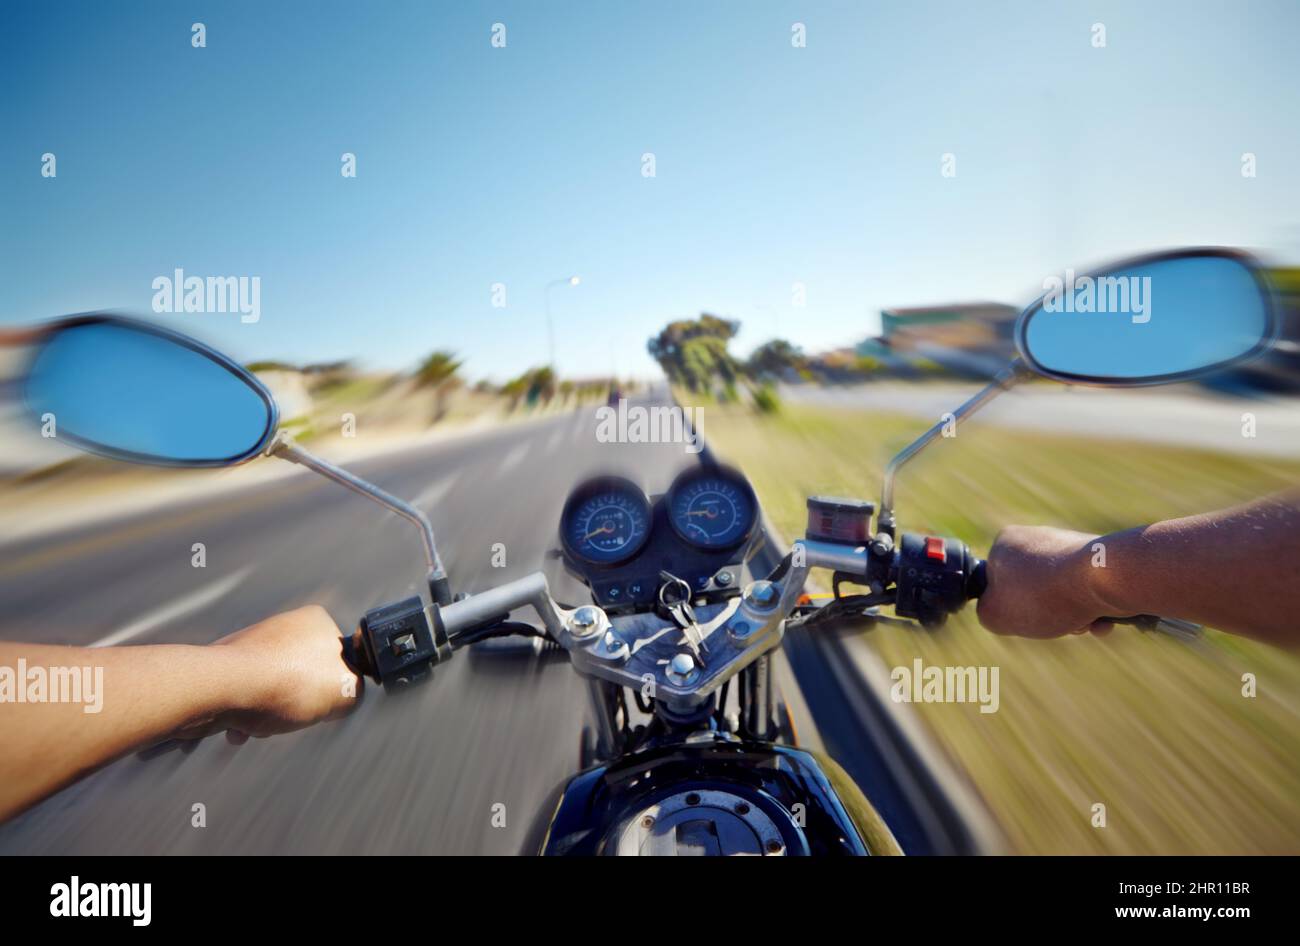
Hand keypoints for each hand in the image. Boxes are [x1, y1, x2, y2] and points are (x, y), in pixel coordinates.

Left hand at [177, 605, 362, 743]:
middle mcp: (283, 624)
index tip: (325, 702)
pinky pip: (247, 696)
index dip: (335, 685)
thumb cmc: (288, 684)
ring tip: (262, 724)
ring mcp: (252, 643)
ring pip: (273, 689)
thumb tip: (345, 696)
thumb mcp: (349, 690)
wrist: (224, 689)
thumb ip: (357, 690)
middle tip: (294, 716)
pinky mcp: (226, 664)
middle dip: (298, 704)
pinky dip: (246, 715)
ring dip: (270, 715)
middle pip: (304, 676)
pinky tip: (242, 727)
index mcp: (316, 620)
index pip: (339, 657)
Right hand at [976, 526, 1115, 638]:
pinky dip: (1093, 611)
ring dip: (1071, 618)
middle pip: (1033, 591)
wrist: (1104, 578)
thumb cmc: (1043, 594)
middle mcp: (1036, 537)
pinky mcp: (1099, 558)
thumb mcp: (994, 614)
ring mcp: (1069, 546)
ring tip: (1082, 624)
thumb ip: (987, 613)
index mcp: (1006, 542)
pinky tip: (1100, 620)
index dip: (1007, 607)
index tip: (1020, 616)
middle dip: (1045, 615)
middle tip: (1054, 624)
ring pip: (1063, 595)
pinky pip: (1088, 592)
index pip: (996, 582)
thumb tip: (1000, 612)